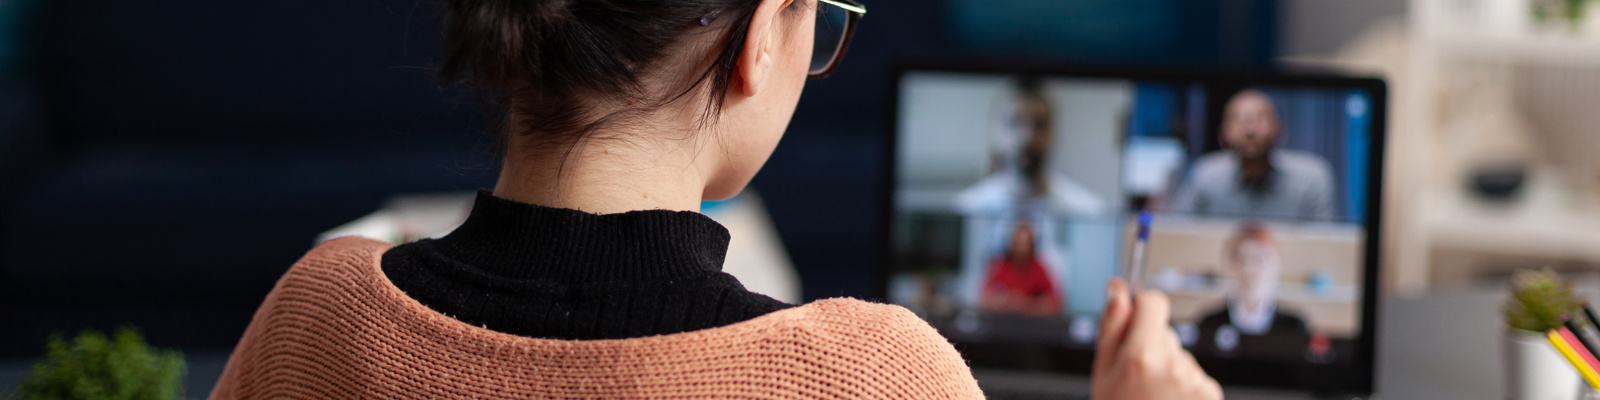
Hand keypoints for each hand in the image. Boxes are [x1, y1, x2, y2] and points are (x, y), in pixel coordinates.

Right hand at [1092, 279, 1222, 399]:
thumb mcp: (1102, 374)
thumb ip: (1111, 327)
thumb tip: (1117, 289)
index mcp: (1140, 355)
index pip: (1153, 302)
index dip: (1142, 308)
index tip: (1135, 320)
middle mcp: (1173, 364)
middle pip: (1164, 332)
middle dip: (1151, 347)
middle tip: (1136, 379)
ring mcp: (1195, 380)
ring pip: (1180, 356)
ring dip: (1168, 370)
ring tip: (1152, 398)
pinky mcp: (1210, 394)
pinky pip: (1195, 376)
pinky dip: (1184, 388)